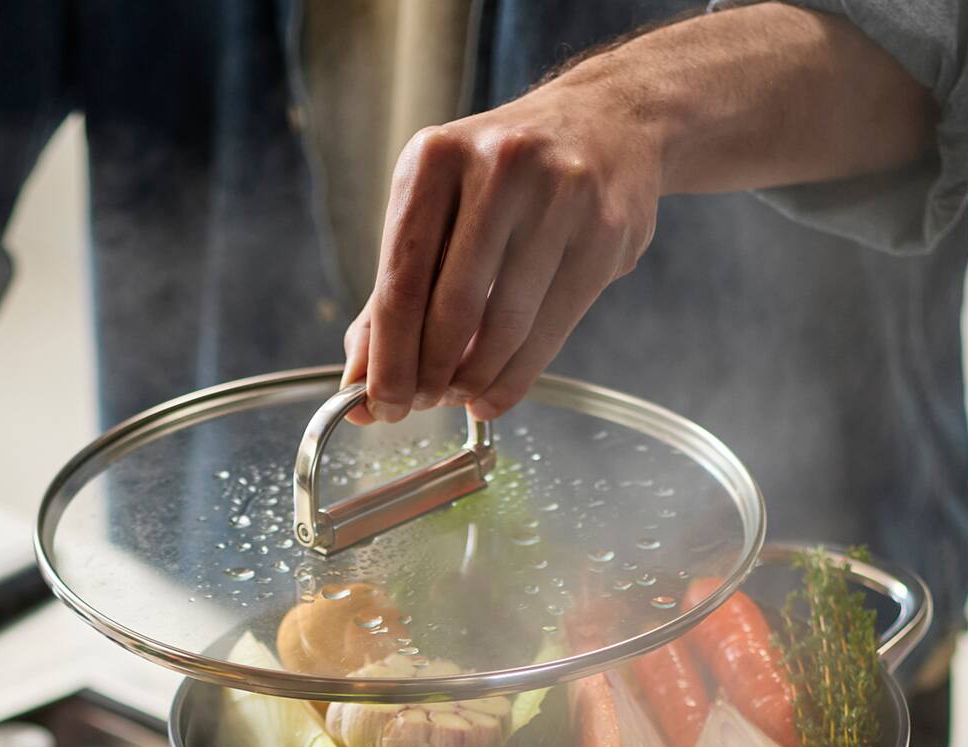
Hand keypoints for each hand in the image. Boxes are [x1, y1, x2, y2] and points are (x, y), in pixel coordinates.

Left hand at [344, 71, 663, 426]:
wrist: (608, 121)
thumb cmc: (506, 179)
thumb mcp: (438, 208)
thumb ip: (394, 293)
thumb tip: (359, 381)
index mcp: (435, 158)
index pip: (400, 279)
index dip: (388, 357)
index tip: (381, 404)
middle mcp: (497, 167)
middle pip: (451, 308)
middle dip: (430, 375)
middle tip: (422, 404)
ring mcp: (558, 197)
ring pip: (504, 326)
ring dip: (474, 380)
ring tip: (460, 395)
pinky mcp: (604, 233)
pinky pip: (550, 330)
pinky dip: (515, 378)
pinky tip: (494, 393)